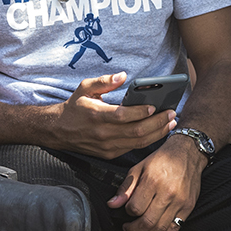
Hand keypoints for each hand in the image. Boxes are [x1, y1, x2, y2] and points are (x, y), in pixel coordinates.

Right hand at [52, 73, 175, 157]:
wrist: (59, 130)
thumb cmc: (75, 107)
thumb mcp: (84, 88)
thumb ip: (104, 81)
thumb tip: (123, 76)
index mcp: (96, 115)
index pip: (123, 116)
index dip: (140, 112)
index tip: (155, 106)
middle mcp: (102, 133)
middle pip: (136, 131)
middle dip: (157, 123)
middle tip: (171, 114)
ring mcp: (107, 146)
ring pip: (138, 142)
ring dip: (157, 133)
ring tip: (170, 123)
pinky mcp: (109, 154)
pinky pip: (133, 148)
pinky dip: (148, 140)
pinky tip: (158, 131)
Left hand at [108, 136, 203, 230]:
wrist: (188, 153)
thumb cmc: (163, 159)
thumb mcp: (139, 167)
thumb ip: (126, 187)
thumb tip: (113, 204)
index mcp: (153, 181)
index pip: (135, 208)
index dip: (127, 213)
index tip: (126, 212)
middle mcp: (168, 193)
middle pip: (147, 222)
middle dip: (133, 230)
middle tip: (127, 230)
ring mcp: (179, 202)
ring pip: (160, 229)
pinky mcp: (188, 208)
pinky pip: (174, 229)